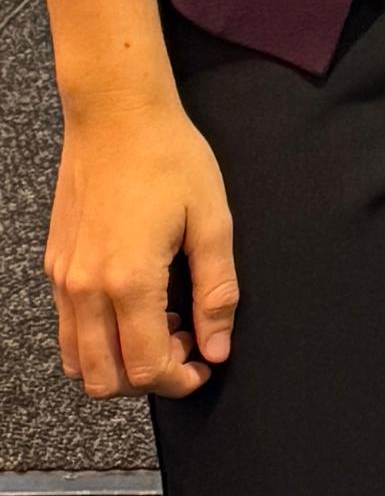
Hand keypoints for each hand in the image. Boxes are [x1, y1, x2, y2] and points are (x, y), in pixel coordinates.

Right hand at [46, 84, 237, 398]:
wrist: (116, 115)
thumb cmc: (168, 157)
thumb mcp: (212, 221)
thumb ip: (217, 292)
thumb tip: (217, 348)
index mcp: (128, 281)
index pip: (147, 368)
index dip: (181, 380)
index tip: (204, 365)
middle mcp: (85, 289)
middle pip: (105, 379)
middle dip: (149, 380)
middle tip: (186, 347)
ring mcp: (63, 279)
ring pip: (79, 361)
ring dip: (119, 363)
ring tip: (161, 325)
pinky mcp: (55, 266)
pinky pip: (68, 328)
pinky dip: (98, 338)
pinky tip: (135, 304)